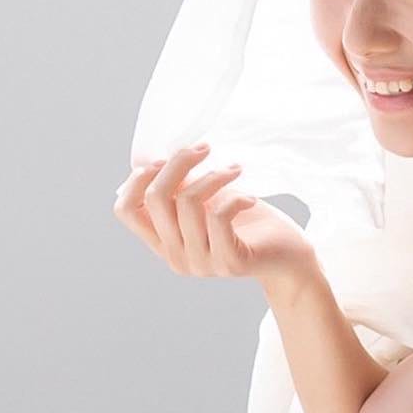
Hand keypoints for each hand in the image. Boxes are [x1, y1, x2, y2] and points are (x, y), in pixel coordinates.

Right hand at [113, 142, 318, 291]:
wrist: (287, 257)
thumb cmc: (247, 222)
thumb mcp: (207, 200)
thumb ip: (180, 187)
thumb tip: (158, 155)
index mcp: (163, 242)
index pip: (124, 210)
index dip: (137, 178)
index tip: (165, 158)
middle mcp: (175, 257)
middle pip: (155, 198)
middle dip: (178, 163)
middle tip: (205, 149)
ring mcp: (200, 263)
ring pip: (187, 203)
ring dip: (213, 176)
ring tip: (235, 171)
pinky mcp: (228, 263)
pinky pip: (219, 216)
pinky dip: (235, 197)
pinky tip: (250, 199)